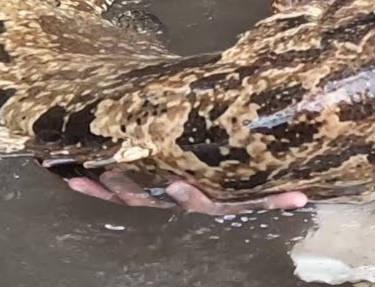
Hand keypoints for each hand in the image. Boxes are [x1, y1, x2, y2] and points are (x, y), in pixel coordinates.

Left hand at [62, 168, 308, 214]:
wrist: (194, 190)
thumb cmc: (226, 184)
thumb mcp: (249, 189)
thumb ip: (272, 196)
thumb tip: (303, 196)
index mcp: (204, 197)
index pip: (198, 202)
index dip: (187, 196)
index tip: (176, 184)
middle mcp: (176, 198)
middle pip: (152, 198)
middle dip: (132, 186)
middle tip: (114, 172)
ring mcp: (153, 195)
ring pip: (127, 195)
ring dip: (106, 186)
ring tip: (88, 173)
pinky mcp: (130, 190)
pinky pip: (108, 193)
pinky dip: (89, 186)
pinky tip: (71, 177)